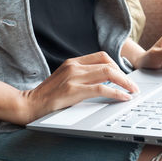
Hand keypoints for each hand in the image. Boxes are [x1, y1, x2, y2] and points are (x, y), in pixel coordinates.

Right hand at [21, 52, 139, 121]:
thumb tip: (103, 81)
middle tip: (133, 86)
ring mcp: (73, 77)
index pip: (102, 56)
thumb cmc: (47, 95)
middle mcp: (74, 66)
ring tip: (132, 91)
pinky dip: (117, 93)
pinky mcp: (73, 90)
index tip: (124, 77)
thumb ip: (80, 76)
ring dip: (125, 83)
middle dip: (125, 76)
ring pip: (108, 73)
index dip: (117, 66)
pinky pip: (102, 88)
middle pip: (108, 64)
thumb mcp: (64, 79)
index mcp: (73, 62)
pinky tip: (123, 97)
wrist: (29, 104)